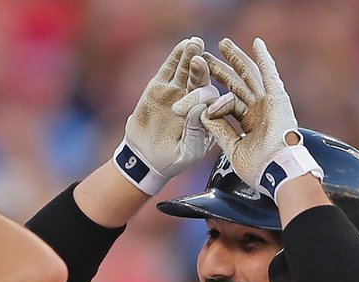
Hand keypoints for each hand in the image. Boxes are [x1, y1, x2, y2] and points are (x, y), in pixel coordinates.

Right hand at [115, 37, 220, 194]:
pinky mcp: (161, 86)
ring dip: (192, 57)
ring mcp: (179, 91)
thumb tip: (199, 108)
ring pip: (188, 71)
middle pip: (202, 81)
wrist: (145, 158)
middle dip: (202, 71)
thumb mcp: (186, 153)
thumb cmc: (171, 160)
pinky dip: (176, 57)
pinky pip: (170, 69)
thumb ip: (194, 132)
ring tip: (194, 44)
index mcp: (209, 117)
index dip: (213, 99)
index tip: (210, 98)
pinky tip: (183, 46)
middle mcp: (197, 101)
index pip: (214, 103)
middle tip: (200, 61)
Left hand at [201, 38, 317, 199]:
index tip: (195, 86)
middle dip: (220, 69)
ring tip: (223, 44)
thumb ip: (219, 131)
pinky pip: (270, 74)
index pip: (228, 101)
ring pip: (250, 75)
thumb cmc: (258, 167)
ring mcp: (270, 103)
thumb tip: (202, 115)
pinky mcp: (278, 99)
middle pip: (236, 84)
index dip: (211, 93)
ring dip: (237, 58)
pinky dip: (264, 58)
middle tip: (204, 57)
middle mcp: (260, 110)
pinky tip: (256, 43)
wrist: (276, 172)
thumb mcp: (232, 148)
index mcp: (250, 122)